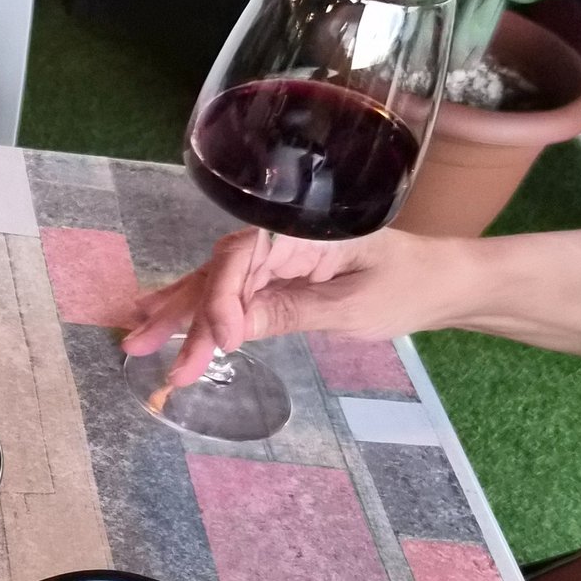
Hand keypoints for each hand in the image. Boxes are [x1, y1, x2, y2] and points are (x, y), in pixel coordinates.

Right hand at [121, 228, 476, 389]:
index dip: (220, 303)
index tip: (219, 345)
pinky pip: (234, 295)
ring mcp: (279, 260)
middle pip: (217, 273)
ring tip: (137, 338)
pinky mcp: (281, 279)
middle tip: (138, 345)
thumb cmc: (409, 287)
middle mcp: (281, 241)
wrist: (442, 283)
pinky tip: (169, 320)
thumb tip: (232, 330)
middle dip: (179, 312)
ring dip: (178, 314)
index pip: (241, 261)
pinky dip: (202, 313)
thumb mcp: (352, 307)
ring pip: (216, 285)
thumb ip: (289, 313)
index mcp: (300, 234)